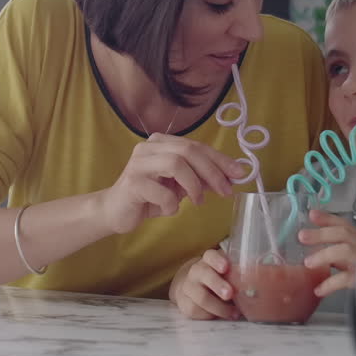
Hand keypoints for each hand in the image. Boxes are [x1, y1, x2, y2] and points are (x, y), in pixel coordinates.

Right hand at [97, 133, 245, 235]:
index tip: (239, 173)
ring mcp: (138, 163)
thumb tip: (232, 176)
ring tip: (198, 201)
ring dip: (193, 185)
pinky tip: (169, 210)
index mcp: (162, 142)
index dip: (220, 159)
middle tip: (226, 190)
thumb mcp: (180, 186)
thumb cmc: (150, 197)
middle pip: (188, 151)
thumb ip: (201, 178)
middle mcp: (149, 147)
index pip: (197, 146)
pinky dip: (172, 204)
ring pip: (176, 164)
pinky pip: (161, 191)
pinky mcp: (132, 183)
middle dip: (212, 171)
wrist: (116, 212)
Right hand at [170, 248, 240, 320]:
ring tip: (234, 313)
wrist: (190, 289)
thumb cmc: (217, 280)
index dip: (217, 261)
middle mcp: (196, 271)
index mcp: (208, 260)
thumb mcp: (226, 273)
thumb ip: (240, 274)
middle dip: (218, 284)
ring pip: (201, 297)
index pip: (210, 256)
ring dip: (219, 306)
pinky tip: (221, 317)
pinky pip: (197, 311)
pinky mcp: (185, 303)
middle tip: (230, 294)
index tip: (226, 267)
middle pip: (204, 274)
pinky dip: (211, 315)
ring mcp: (188, 287)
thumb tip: (265, 282)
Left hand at [299, 209, 355, 296]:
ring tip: (307, 263)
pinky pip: (346, 278)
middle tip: (301, 236)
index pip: (345, 226)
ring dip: (324, 255)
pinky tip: (319, 290)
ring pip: (346, 251)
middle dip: (321, 233)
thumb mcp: (349, 264)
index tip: (312, 214)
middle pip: (344, 234)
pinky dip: (330, 284)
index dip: (328, 219)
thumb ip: (334, 255)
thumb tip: (311, 250)